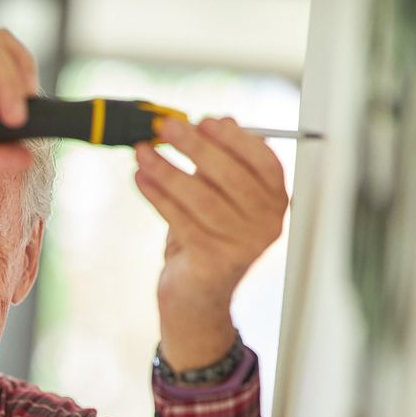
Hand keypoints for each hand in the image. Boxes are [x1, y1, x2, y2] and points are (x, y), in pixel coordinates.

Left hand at [134, 117, 288, 368]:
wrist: (195, 298)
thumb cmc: (207, 240)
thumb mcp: (217, 196)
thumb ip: (222, 161)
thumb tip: (224, 118)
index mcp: (275, 202)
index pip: (264, 160)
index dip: (234, 137)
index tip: (204, 119)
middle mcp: (266, 224)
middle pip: (230, 175)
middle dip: (194, 146)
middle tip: (165, 126)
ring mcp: (241, 245)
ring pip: (200, 196)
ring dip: (167, 169)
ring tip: (141, 151)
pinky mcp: (213, 260)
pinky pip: (179, 219)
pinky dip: (156, 195)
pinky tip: (139, 178)